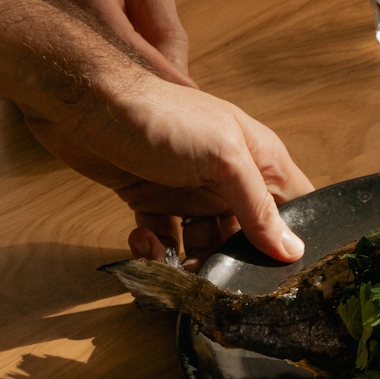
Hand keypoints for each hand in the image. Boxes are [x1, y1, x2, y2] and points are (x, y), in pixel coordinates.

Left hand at [20, 73, 314, 264]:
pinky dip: (155, 250)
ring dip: (190, 262)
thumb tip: (293, 252)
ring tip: (172, 262)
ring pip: (206, 245)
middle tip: (215, 276)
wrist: (82, 102)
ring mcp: (192, 191)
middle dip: (233, 261)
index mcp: (259, 159)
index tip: (283, 273)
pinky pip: (166, 241)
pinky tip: (142, 238)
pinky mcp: (154, 201)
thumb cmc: (161, 116)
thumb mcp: (223, 158)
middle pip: (249, 237)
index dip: (295, 240)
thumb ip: (258, 207)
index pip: (297, 206)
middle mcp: (230, 178)